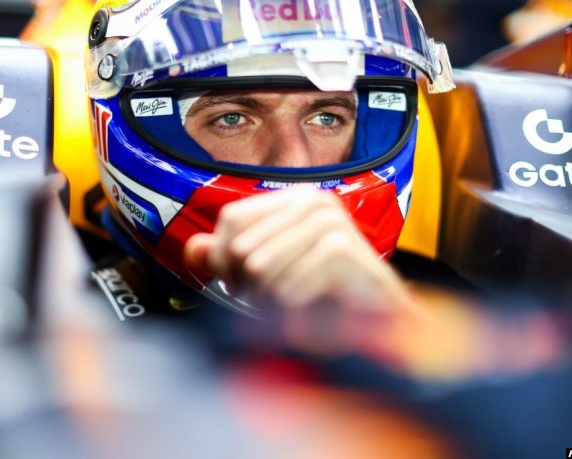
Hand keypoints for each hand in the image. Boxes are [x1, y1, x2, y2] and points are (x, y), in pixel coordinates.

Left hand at [184, 188, 417, 312]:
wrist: (379, 317)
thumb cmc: (326, 292)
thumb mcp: (271, 270)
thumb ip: (229, 258)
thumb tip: (192, 250)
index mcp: (294, 199)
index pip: (232, 219)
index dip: (224, 259)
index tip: (238, 285)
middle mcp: (313, 201)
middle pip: (243, 246)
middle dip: (249, 285)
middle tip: (270, 300)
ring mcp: (329, 221)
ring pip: (262, 268)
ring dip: (271, 300)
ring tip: (291, 306)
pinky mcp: (340, 247)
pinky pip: (287, 286)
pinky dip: (292, 309)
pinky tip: (309, 312)